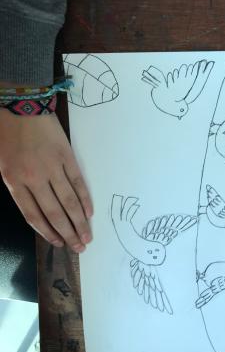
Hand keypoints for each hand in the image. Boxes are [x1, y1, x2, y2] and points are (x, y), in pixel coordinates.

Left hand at [0, 108, 92, 251]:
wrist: (21, 104)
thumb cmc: (8, 132)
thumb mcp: (4, 163)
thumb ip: (19, 184)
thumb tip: (39, 206)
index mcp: (15, 180)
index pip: (33, 215)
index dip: (47, 232)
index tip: (58, 243)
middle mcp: (35, 178)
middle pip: (54, 213)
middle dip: (68, 233)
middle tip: (79, 247)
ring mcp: (53, 167)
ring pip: (69, 201)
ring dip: (80, 222)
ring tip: (88, 236)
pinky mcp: (67, 157)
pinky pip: (78, 183)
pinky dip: (84, 199)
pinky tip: (89, 212)